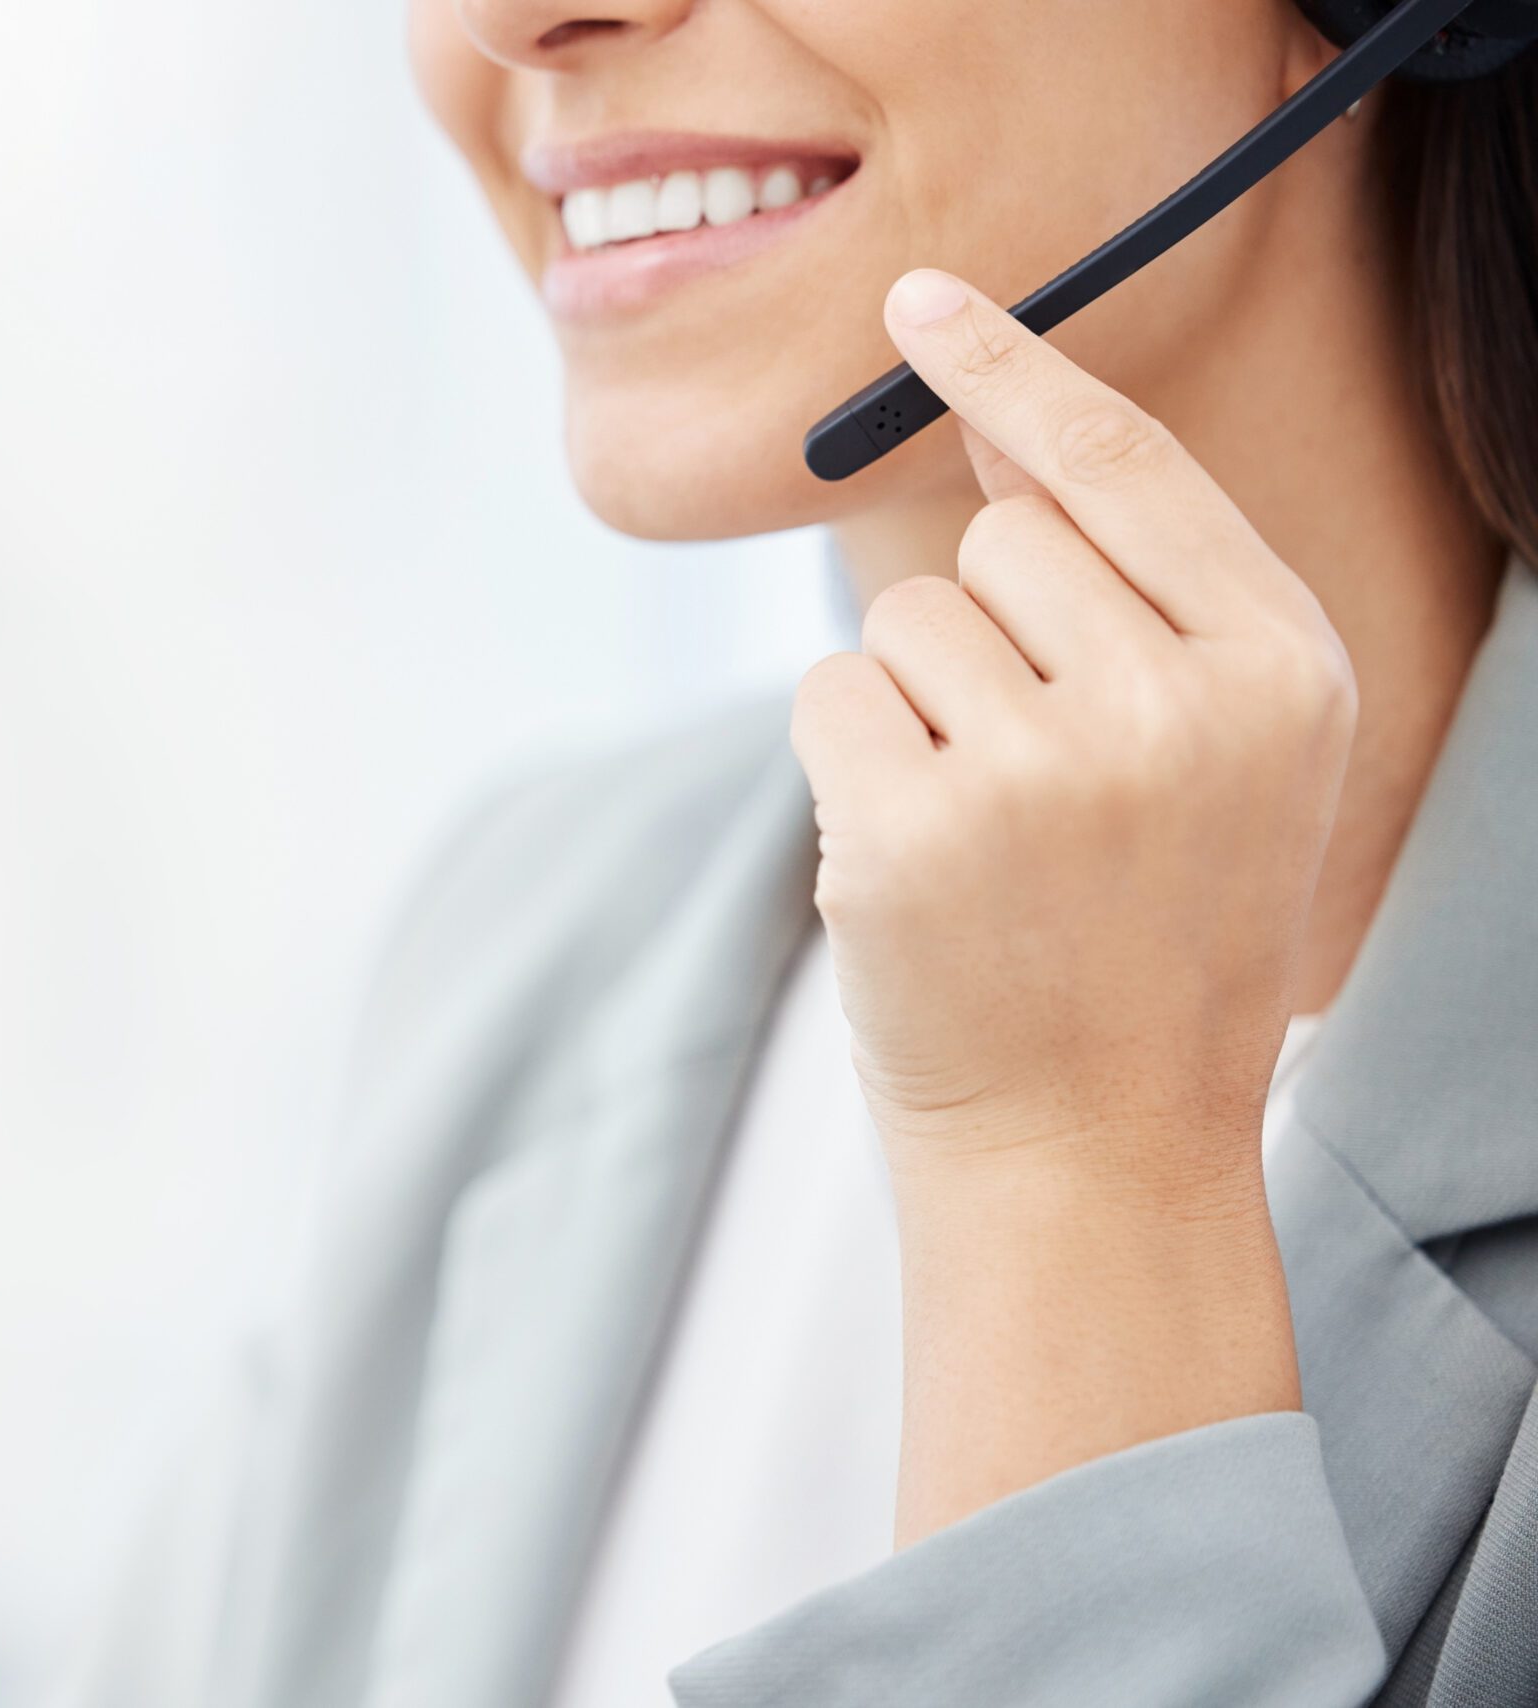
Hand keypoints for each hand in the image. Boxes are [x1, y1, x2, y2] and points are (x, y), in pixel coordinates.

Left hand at [792, 270, 1357, 1190]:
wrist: (1091, 1152)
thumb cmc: (1139, 942)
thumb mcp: (1219, 756)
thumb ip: (1142, 588)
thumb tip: (998, 402)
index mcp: (1285, 667)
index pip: (1124, 460)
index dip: (1015, 365)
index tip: (921, 301)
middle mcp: (1185, 703)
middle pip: (999, 537)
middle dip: (985, 636)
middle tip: (1034, 784)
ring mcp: (1051, 768)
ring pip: (905, 616)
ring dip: (914, 709)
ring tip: (985, 842)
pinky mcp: (920, 828)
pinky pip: (831, 695)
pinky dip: (849, 766)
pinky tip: (915, 867)